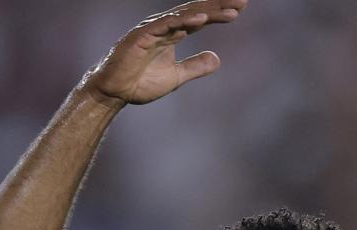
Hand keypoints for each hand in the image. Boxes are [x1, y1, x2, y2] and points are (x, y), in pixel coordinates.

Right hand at [80, 0, 247, 107]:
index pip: (199, 18)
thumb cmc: (139, 83)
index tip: (241, 8)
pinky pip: (165, 26)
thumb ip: (195, 67)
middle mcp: (164, 27)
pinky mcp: (141, 36)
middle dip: (219, 5)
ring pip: (184, 15)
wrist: (114, 93)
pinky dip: (183, 21)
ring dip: (208, 12)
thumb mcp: (175, 77)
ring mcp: (152, 29)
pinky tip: (202, 19)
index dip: (219, 12)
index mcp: (172, 33)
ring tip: (231, 10)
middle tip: (243, 0)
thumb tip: (217, 59)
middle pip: (196, 11)